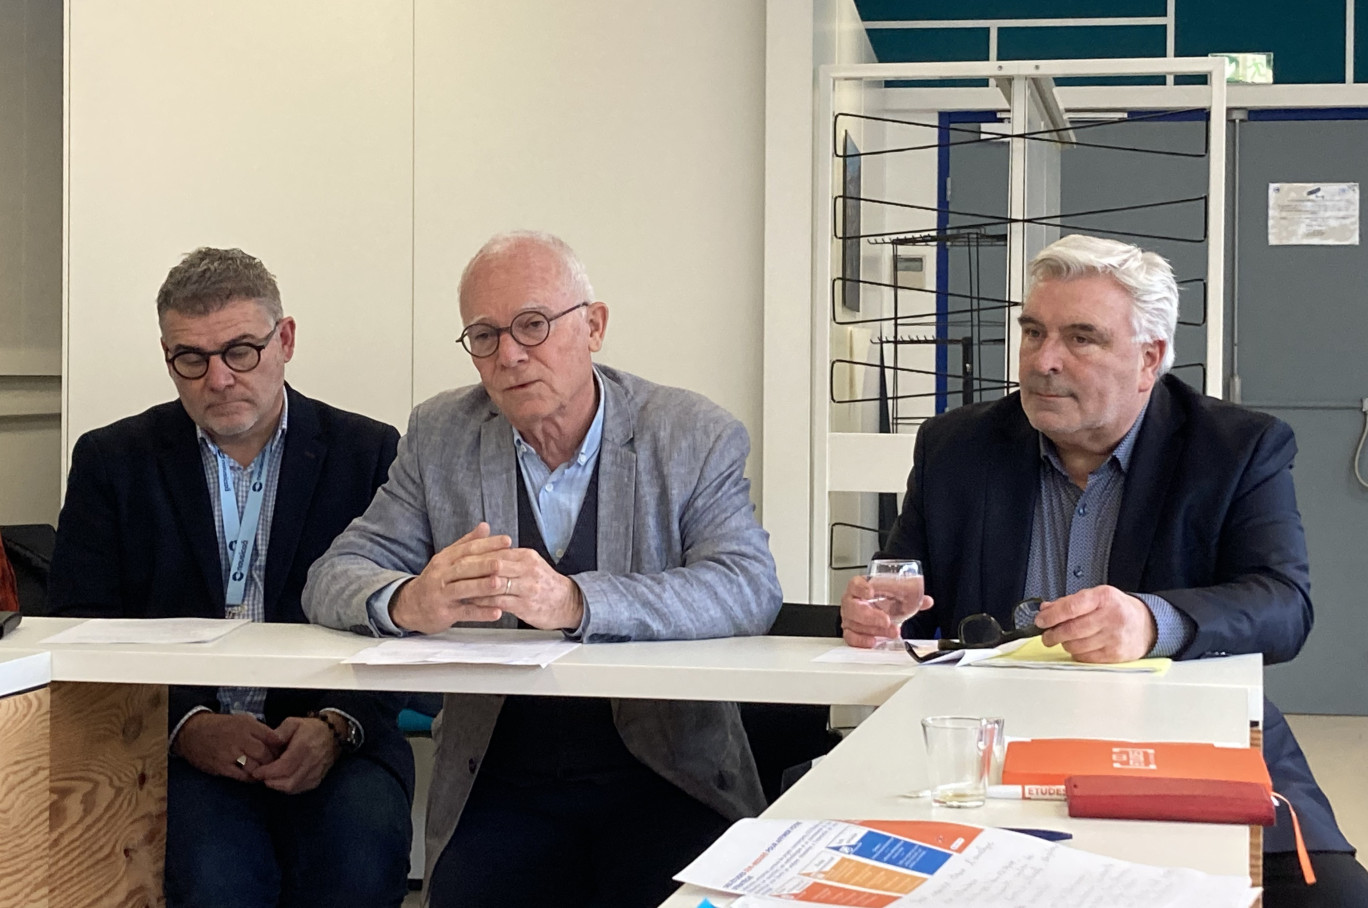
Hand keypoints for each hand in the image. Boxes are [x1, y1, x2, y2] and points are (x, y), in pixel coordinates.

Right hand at [173, 712, 282, 780]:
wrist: (192, 733)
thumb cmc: (220, 726)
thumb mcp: (242, 720)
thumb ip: (259, 730)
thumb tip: (277, 742)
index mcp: (246, 725)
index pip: (272, 737)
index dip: (280, 747)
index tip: (283, 751)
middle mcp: (239, 738)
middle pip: (264, 753)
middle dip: (272, 761)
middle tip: (276, 765)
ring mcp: (229, 753)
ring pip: (255, 766)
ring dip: (262, 771)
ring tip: (266, 771)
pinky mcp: (221, 766)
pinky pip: (241, 776)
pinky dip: (250, 778)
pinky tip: (253, 776)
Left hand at [251, 716, 339, 793]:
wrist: (334, 734)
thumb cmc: (311, 728)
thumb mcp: (293, 722)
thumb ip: (279, 732)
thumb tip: (268, 742)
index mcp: (304, 746)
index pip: (284, 766)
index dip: (268, 772)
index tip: (257, 772)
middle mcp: (312, 761)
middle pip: (288, 781)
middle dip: (270, 781)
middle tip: (260, 776)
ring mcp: (316, 772)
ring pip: (293, 787)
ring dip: (278, 786)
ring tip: (269, 778)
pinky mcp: (318, 779)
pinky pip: (300, 789)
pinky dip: (288, 788)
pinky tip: (281, 781)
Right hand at [389, 523, 511, 633]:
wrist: (410, 606)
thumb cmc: (435, 581)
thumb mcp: (447, 560)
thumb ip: (466, 543)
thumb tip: (485, 526)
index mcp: (444, 559)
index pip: (467, 549)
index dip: (487, 544)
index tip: (507, 541)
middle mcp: (440, 575)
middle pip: (463, 567)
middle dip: (483, 565)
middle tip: (502, 563)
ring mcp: (441, 595)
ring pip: (462, 589)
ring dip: (481, 586)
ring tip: (500, 584)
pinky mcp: (444, 613)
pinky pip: (464, 612)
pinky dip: (480, 613)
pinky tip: (496, 612)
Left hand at [465, 547, 583, 630]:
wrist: (568, 603)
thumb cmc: (545, 585)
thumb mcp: (529, 565)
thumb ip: (509, 559)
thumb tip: (486, 552)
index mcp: (526, 556)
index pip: (496, 551)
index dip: (475, 554)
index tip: (457, 557)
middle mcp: (528, 569)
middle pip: (493, 564)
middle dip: (471, 568)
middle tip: (452, 572)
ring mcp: (527, 587)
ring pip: (494, 583)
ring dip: (474, 586)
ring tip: (457, 588)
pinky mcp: (526, 605)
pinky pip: (499, 601)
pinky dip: (483, 602)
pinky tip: (471, 603)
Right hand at [840, 575, 933, 648]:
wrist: (876, 611)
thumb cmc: (882, 600)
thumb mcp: (897, 594)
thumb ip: (911, 596)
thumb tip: (927, 601)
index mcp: (860, 588)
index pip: (855, 585)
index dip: (861, 588)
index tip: (871, 592)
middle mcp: (851, 602)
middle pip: (853, 607)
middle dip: (871, 616)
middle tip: (887, 620)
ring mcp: (849, 617)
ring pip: (854, 624)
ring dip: (875, 630)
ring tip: (892, 632)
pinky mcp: (850, 632)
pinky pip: (851, 638)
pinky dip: (861, 641)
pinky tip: (873, 641)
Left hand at [1034, 585, 1156, 662]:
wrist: (1146, 625)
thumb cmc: (1117, 609)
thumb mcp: (1096, 597)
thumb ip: (1069, 602)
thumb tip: (1045, 610)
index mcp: (1103, 598)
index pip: (1072, 607)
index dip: (1052, 616)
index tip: (1040, 621)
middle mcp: (1111, 617)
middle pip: (1072, 630)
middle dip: (1053, 634)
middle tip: (1046, 636)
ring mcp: (1114, 637)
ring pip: (1076, 646)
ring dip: (1065, 644)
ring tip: (1065, 640)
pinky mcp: (1116, 655)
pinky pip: (1086, 658)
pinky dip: (1077, 654)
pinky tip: (1080, 647)